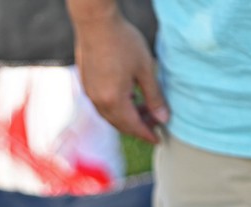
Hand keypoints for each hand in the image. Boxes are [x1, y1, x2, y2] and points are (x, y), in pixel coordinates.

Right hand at [68, 2, 167, 143]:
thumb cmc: (122, 42)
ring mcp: (90, 94)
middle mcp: (99, 102)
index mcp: (114, 101)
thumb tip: (163, 118)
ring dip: (127, 117)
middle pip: (120, 124)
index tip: (159, 139)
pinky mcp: (87, 85)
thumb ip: (154, 96)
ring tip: (144, 109)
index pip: (133, 126)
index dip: (147, 134)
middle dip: (138, 127)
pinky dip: (117, 108)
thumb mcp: (145, 69)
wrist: (95, 22)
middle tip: (155, 123)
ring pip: (111, 116)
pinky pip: (103, 105)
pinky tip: (128, 97)